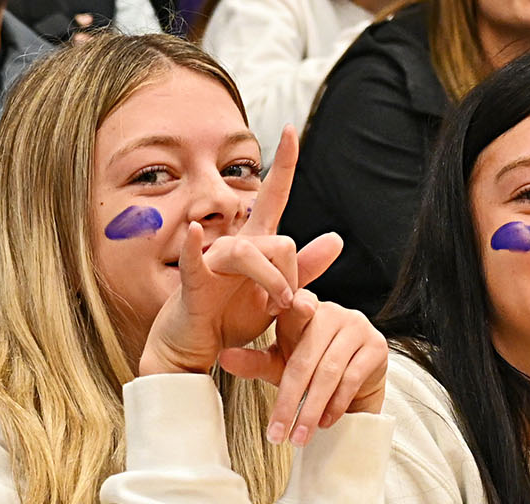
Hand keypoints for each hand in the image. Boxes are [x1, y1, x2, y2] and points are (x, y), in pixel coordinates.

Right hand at [138, 128, 345, 376]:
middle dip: (293, 276)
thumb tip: (337, 238)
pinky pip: (194, 256)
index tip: (291, 130)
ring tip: (278, 307)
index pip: (273, 196)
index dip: (284, 164)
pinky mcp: (192, 281)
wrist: (196, 348)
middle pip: (280, 240)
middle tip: (289, 307)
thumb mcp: (278, 295)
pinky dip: (193, 243)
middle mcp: (235, 243)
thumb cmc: (231, 318)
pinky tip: (194, 231)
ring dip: (273, 282)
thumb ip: (306, 268)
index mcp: (256, 244)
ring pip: (251, 250)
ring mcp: (211, 259)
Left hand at [213, 290, 388, 443]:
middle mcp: (334, 313)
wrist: (356, 387)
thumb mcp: (280, 366)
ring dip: (311, 409)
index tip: (290, 309)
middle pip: (307, 357)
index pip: (297, 308)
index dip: (296, 308)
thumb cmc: (313, 370)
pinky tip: (324, 422)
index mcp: (306, 309)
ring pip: (330, 372)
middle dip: (290, 399)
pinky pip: (353, 379)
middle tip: (277, 432)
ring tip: (298, 436)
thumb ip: (254, 362)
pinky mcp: (377, 347)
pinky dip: (336, 404)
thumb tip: (224, 358)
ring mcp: (359, 327)